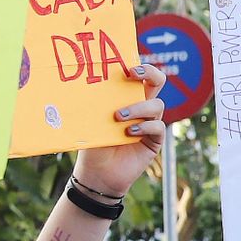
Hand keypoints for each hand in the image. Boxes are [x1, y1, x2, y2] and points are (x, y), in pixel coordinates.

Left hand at [70, 63, 166, 198]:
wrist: (97, 174)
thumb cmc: (93, 144)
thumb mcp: (91, 121)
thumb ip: (95, 104)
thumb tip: (82, 84)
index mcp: (127, 98)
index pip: (140, 75)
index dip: (139, 66)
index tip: (126, 66)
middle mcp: (142, 107)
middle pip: (158, 81)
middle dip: (149, 73)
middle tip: (132, 75)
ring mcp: (150, 123)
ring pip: (157, 105)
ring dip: (138, 108)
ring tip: (118, 117)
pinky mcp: (154, 141)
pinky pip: (157, 127)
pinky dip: (144, 127)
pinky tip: (129, 133)